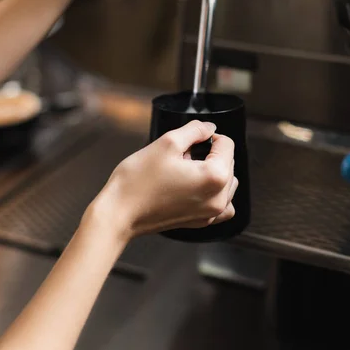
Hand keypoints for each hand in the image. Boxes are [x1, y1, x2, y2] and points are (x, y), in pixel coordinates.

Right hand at [84, 121, 237, 242]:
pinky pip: (222, 204)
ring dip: (213, 171)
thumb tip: (209, 127)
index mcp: (215, 177)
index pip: (227, 144)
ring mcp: (211, 213)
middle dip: (209, 154)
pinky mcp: (201, 222)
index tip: (193, 138)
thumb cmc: (138, 182)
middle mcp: (218, 198)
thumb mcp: (167, 143)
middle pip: (229, 163)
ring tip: (186, 170)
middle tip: (183, 155)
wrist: (119, 213)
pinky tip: (196, 187)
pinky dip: (215, 192)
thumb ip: (194, 130)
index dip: (209, 135)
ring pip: (228, 183)